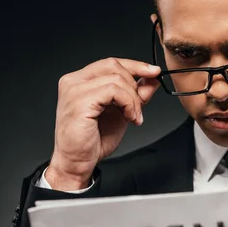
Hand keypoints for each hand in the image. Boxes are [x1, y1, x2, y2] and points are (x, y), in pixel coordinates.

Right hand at [46, 57, 160, 189]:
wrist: (77, 163)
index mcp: (80, 81)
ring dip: (133, 100)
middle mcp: (73, 81)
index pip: (110, 63)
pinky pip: (113, 91)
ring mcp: (74, 90)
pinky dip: (128, 104)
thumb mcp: (122, 112)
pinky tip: (129, 118)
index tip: (154, 71)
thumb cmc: (93, 140)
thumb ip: (135, 94)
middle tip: (138, 109)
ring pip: (116, 79)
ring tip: (133, 117)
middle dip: (134, 86)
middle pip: (114, 66)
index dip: (135, 65)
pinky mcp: (79, 101)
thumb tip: (152, 78)